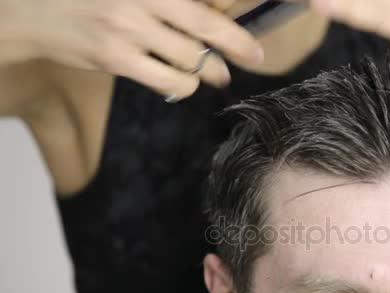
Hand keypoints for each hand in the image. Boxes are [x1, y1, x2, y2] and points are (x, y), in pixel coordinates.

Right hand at [1, 0, 263, 98]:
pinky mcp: (116, 58)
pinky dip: (184, 85)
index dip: (233, 20)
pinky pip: (168, 81)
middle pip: (207, 25)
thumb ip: (170, 2)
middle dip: (239, 44)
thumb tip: (214, 12)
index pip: (206, 2)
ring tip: (217, 73)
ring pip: (190, 58)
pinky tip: (185, 83)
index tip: (253, 36)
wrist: (33, 8)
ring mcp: (128, 28)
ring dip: (211, 70)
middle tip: (254, 55)